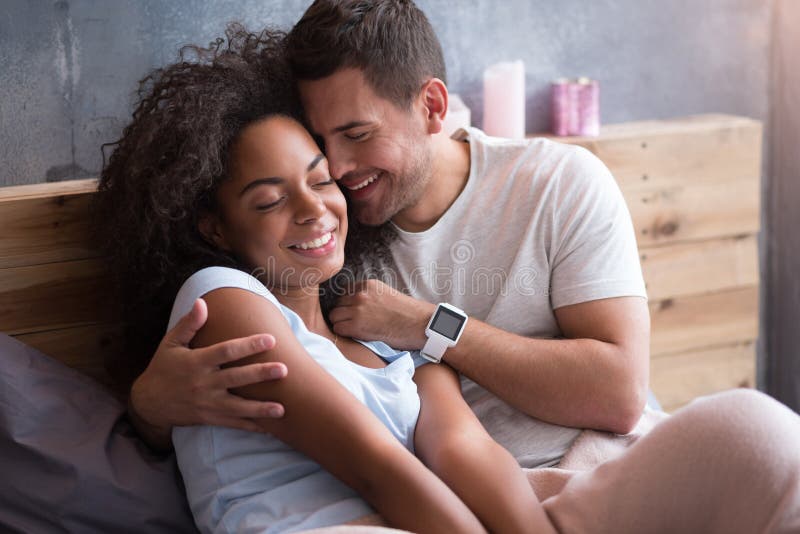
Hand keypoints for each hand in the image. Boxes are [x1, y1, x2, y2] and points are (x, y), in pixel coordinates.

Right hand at [128, 298, 287, 445]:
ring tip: (282, 409)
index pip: (226, 352)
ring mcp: (207, 403)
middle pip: (236, 378)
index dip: (247, 345)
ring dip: (260, 408)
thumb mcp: (171, 343)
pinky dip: (251, 426)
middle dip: (260, 374)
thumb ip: (189, 324)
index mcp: (196, 362)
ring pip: (237, 407)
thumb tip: (201, 302)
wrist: (148, 402)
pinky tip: (270, 429)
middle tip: (283, 369)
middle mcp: (203, 383)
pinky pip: (232, 423)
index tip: (270, 339)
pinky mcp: (209, 418)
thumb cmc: (163, 367)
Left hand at [328, 279, 435, 349]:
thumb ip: (369, 295)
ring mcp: (357, 309)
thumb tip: (354, 305)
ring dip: (342, 323)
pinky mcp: (356, 325)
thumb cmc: (408, 313)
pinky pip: (338, 328)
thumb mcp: (386, 294)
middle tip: (353, 323)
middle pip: (337, 304)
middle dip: (343, 313)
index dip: (348, 304)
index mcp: (368, 285)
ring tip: (355, 330)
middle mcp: (360, 294)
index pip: (344, 292)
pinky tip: (355, 336)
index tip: (355, 313)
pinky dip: (344, 333)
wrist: (419, 324)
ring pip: (334, 316)